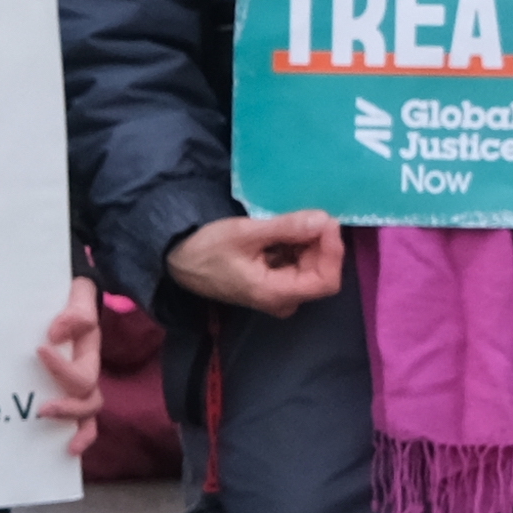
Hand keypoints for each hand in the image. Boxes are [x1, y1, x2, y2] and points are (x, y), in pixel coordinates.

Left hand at [36, 275, 103, 456]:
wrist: (68, 297)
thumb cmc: (72, 300)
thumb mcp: (79, 296)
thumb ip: (75, 311)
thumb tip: (54, 336)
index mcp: (88, 355)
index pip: (81, 372)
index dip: (62, 368)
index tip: (39, 349)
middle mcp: (85, 375)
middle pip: (88, 401)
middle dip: (69, 410)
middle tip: (43, 409)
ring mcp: (74, 387)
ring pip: (86, 416)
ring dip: (77, 430)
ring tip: (67, 447)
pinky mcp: (60, 391)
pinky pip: (71, 419)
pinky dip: (69, 434)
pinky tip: (56, 447)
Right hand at [168, 209, 346, 315]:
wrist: (179, 260)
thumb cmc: (207, 249)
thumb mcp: (246, 233)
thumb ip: (287, 227)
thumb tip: (324, 220)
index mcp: (276, 293)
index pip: (326, 281)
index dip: (332, 251)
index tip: (328, 222)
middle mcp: (283, 300)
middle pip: (321, 272)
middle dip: (320, 242)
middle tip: (310, 212)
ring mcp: (279, 293)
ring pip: (311, 266)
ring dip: (309, 241)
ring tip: (293, 218)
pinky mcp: (274, 283)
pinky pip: (297, 264)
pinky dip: (298, 244)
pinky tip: (285, 228)